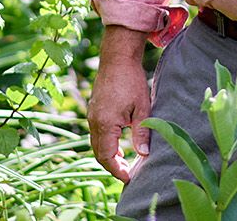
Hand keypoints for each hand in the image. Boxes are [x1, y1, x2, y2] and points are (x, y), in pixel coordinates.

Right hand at [88, 26, 152, 182]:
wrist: (117, 57)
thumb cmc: (131, 81)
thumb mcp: (142, 108)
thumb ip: (141, 133)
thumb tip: (144, 155)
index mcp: (105, 124)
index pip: (107, 157)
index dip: (118, 170)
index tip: (130, 179)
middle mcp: (94, 121)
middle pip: (99, 153)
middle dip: (112, 166)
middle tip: (128, 174)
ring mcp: (92, 115)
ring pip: (96, 144)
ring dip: (108, 156)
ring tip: (125, 163)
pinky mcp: (94, 110)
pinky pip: (96, 134)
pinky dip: (105, 144)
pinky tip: (118, 146)